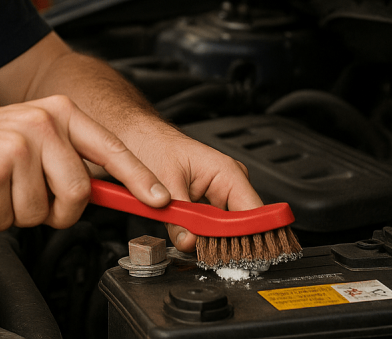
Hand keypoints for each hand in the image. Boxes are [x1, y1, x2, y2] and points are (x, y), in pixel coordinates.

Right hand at [0, 95, 170, 230]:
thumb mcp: (34, 140)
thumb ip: (73, 157)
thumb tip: (119, 188)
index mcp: (56, 111)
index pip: (109, 148)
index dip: (139, 178)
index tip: (160, 199)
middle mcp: (40, 122)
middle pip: (79, 191)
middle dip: (58, 209)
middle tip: (32, 198)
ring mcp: (16, 144)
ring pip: (45, 210)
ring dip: (21, 213)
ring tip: (2, 189)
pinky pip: (12, 219)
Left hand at [124, 118, 263, 251]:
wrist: (138, 136)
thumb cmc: (153, 145)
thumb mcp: (164, 181)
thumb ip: (178, 217)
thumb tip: (189, 242)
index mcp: (228, 172)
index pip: (253, 215)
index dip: (247, 239)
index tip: (232, 256)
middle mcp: (229, 184)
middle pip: (240, 227)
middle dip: (221, 244)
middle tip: (198, 249)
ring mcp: (219, 195)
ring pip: (224, 231)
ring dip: (207, 241)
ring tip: (187, 237)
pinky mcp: (206, 205)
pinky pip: (210, 228)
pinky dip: (199, 236)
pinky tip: (186, 234)